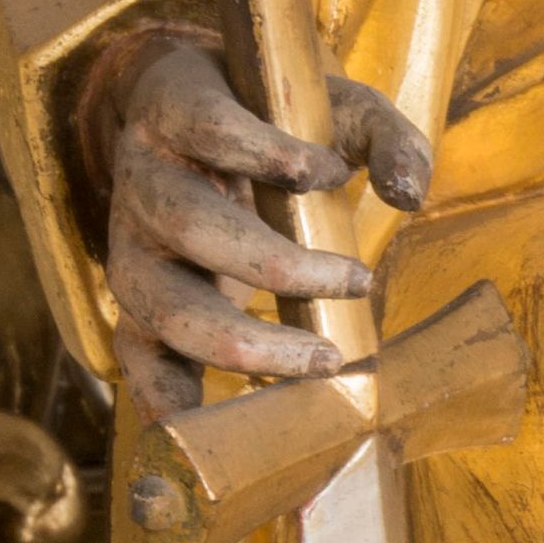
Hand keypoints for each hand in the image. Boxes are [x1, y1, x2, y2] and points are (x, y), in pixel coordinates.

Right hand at [85, 22, 432, 426]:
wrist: (190, 114)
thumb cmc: (268, 112)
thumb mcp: (330, 104)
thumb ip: (384, 137)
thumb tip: (411, 193)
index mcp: (177, 109)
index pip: (207, 126)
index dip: (262, 150)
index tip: (330, 171)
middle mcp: (142, 180)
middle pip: (190, 224)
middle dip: (276, 263)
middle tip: (357, 281)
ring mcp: (132, 247)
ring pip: (165, 302)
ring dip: (244, 341)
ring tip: (324, 361)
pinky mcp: (139, 304)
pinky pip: (138, 358)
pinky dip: (168, 401)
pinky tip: (207, 438)